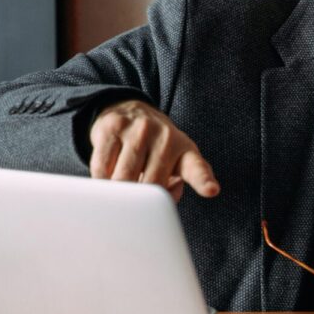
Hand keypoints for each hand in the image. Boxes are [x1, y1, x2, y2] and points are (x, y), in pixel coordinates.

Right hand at [89, 100, 219, 202]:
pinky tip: (108, 170)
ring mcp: (139, 129)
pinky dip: (101, 179)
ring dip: (118, 190)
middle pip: (150, 186)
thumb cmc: (156, 148)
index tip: (212, 190)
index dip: (204, 181)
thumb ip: (174, 188)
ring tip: (122, 182)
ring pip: (122, 179)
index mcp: (185, 151)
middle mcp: (165, 137)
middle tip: (136, 197)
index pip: (197, 169)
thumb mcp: (175, 163)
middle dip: (139, 201)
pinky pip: (101, 168)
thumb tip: (160, 202)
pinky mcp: (112, 127)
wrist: (131, 111)